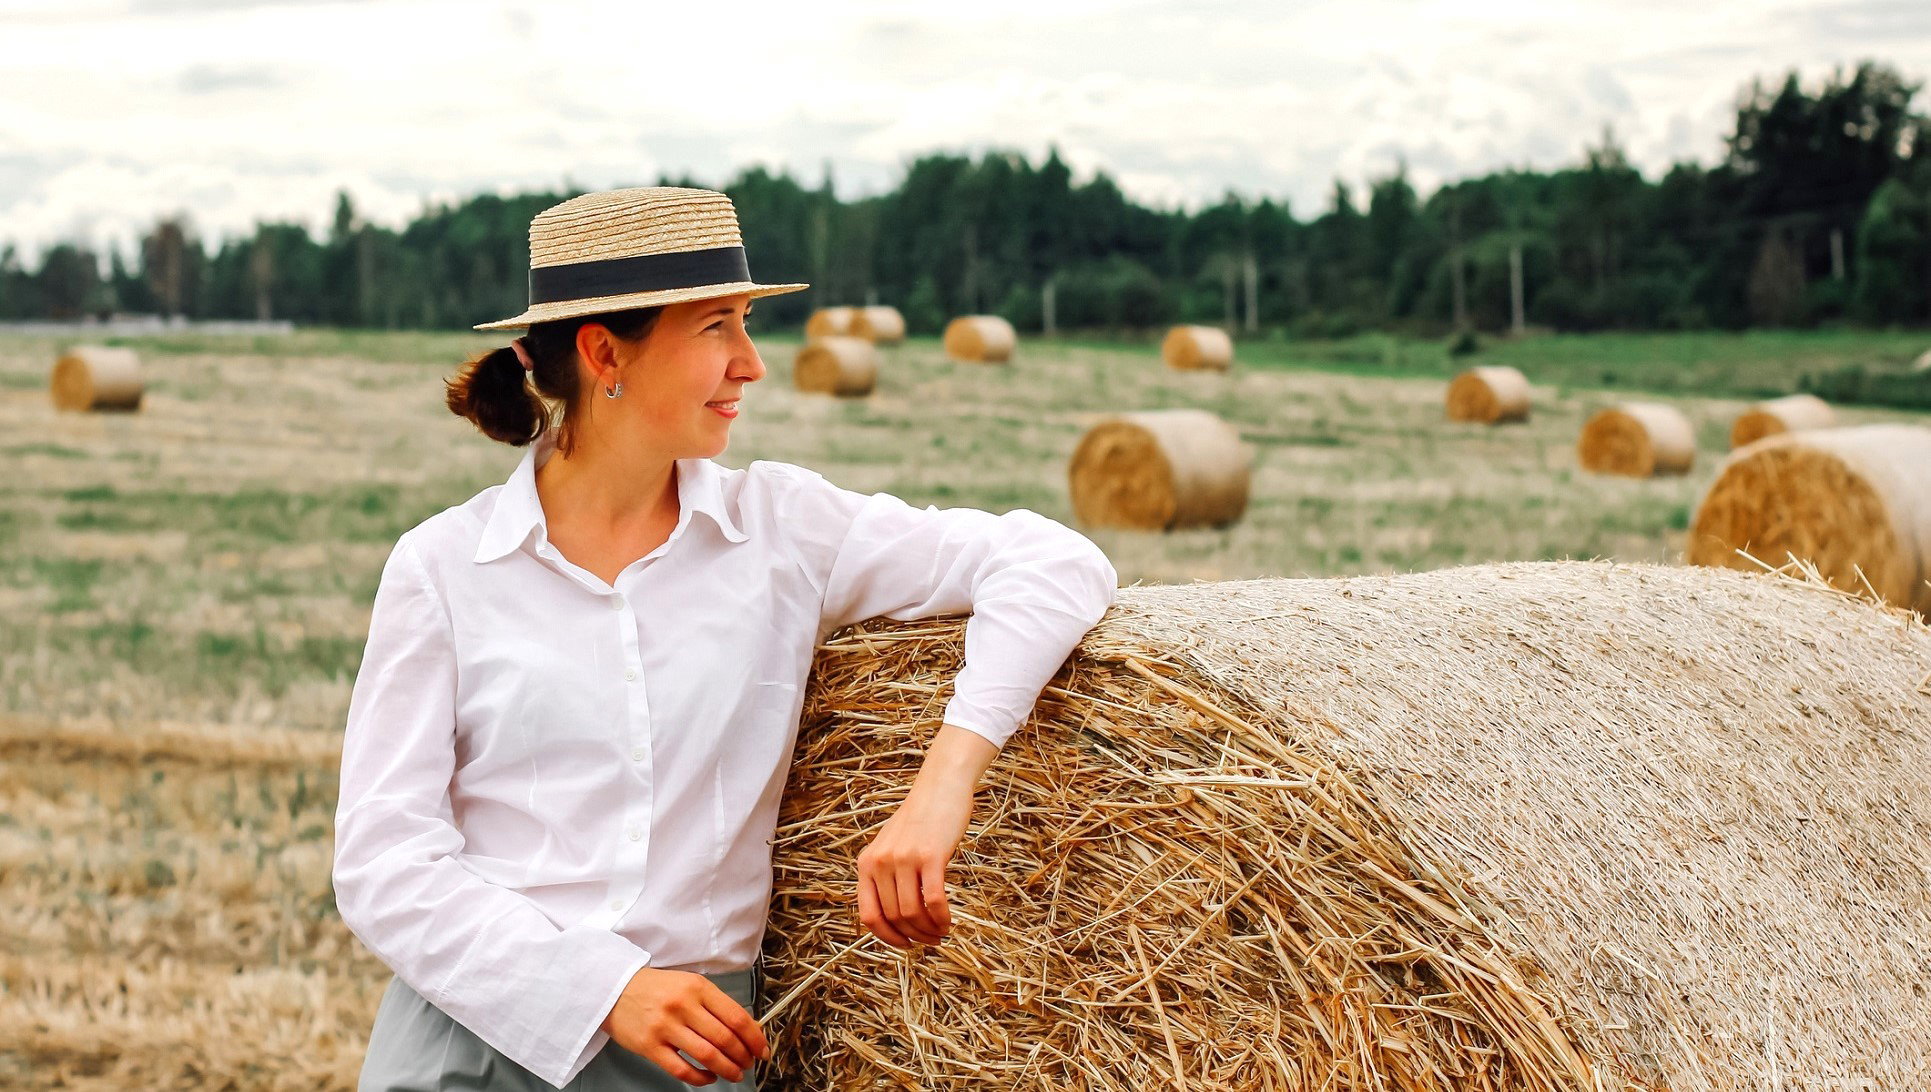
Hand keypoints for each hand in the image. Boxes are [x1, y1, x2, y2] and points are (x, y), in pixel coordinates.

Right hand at [600, 967, 769, 1085]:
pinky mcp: (650, 1046)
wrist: (616, 988)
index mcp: (698, 988)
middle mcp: (683, 1006)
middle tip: (748, 1063)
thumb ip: (716, 1005)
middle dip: (743, 1056)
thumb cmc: (657, 988)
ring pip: (707, 1055)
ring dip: (727, 1069)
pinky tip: (708, 1077)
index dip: (754, 1038)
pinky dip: (701, 1078)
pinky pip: (682, 1069)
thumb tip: (747, 1029)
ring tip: (734, 1074)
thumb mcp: (690, 985)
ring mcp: (665, 1027)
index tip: (761, 1049)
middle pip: (725, 1038)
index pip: (736, 1017)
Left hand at [855, 781, 974, 948]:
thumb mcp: (890, 846)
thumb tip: (895, 917)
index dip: (887, 937)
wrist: (940, 787)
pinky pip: (933, 900)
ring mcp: (905, 859)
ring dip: (929, 930)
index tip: (906, 944)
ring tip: (941, 932)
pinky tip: (948, 921)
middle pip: (895, 917)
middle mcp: (881, 862)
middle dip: (914, 936)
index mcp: (866, 863)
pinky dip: (941, 918)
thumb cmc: (920, 819)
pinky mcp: (930, 856)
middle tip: (932, 940)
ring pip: (912, 913)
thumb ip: (885, 875)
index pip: (869, 915)